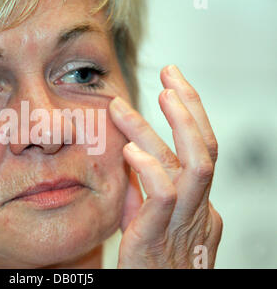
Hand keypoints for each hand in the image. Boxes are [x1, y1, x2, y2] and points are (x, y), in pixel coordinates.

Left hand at [109, 65, 222, 268]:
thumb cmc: (149, 264)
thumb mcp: (149, 221)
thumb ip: (145, 192)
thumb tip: (135, 159)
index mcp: (197, 204)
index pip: (201, 150)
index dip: (190, 114)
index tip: (173, 85)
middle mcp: (198, 208)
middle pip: (207, 148)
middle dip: (191, 107)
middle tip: (172, 74)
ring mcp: (184, 223)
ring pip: (193, 165)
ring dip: (175, 126)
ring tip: (157, 95)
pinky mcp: (159, 237)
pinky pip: (165, 196)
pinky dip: (149, 168)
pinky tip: (130, 149)